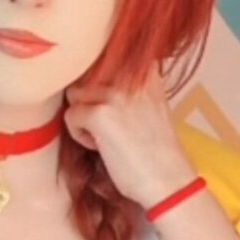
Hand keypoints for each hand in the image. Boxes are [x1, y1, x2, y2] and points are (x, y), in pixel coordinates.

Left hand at [64, 69, 193, 208]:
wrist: (169, 181)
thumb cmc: (158, 150)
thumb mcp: (150, 103)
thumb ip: (128, 86)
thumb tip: (92, 79)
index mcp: (145, 69)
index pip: (103, 58)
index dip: (97, 84)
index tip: (110, 108)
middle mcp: (130, 74)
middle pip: (85, 76)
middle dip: (89, 101)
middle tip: (108, 126)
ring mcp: (114, 92)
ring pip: (74, 94)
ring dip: (82, 116)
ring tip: (104, 136)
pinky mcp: (99, 113)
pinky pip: (70, 116)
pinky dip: (79, 135)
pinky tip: (102, 147)